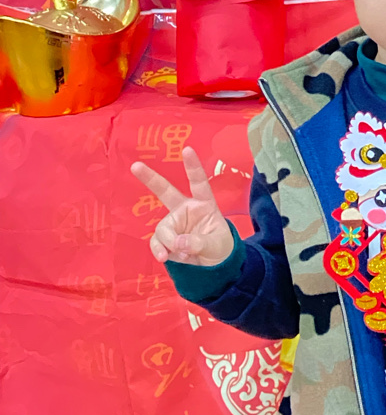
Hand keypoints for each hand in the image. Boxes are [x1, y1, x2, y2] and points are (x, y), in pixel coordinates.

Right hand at [131, 147, 233, 265]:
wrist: (213, 265)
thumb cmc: (219, 246)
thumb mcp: (216, 245)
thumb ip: (198, 242)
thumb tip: (177, 243)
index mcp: (204, 203)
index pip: (198, 182)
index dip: (193, 166)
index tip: (187, 149)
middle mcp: (185, 209)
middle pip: (165, 191)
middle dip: (150, 178)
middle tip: (135, 166)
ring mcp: (173, 223)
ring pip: (162, 228)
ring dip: (168, 242)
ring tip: (182, 253)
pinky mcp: (165, 238)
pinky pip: (156, 242)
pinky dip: (159, 251)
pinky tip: (166, 257)